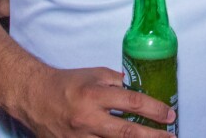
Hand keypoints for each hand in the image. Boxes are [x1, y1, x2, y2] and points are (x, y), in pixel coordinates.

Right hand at [14, 66, 174, 137]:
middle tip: (170, 137)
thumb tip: (137, 89)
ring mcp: (80, 137)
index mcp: (94, 95)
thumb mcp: (94, 74)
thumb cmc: (67, 83)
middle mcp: (88, 119)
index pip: (132, 103)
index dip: (154, 110)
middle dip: (153, 137)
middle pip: (127, 133)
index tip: (170, 115)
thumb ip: (116, 82)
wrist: (35, 97)